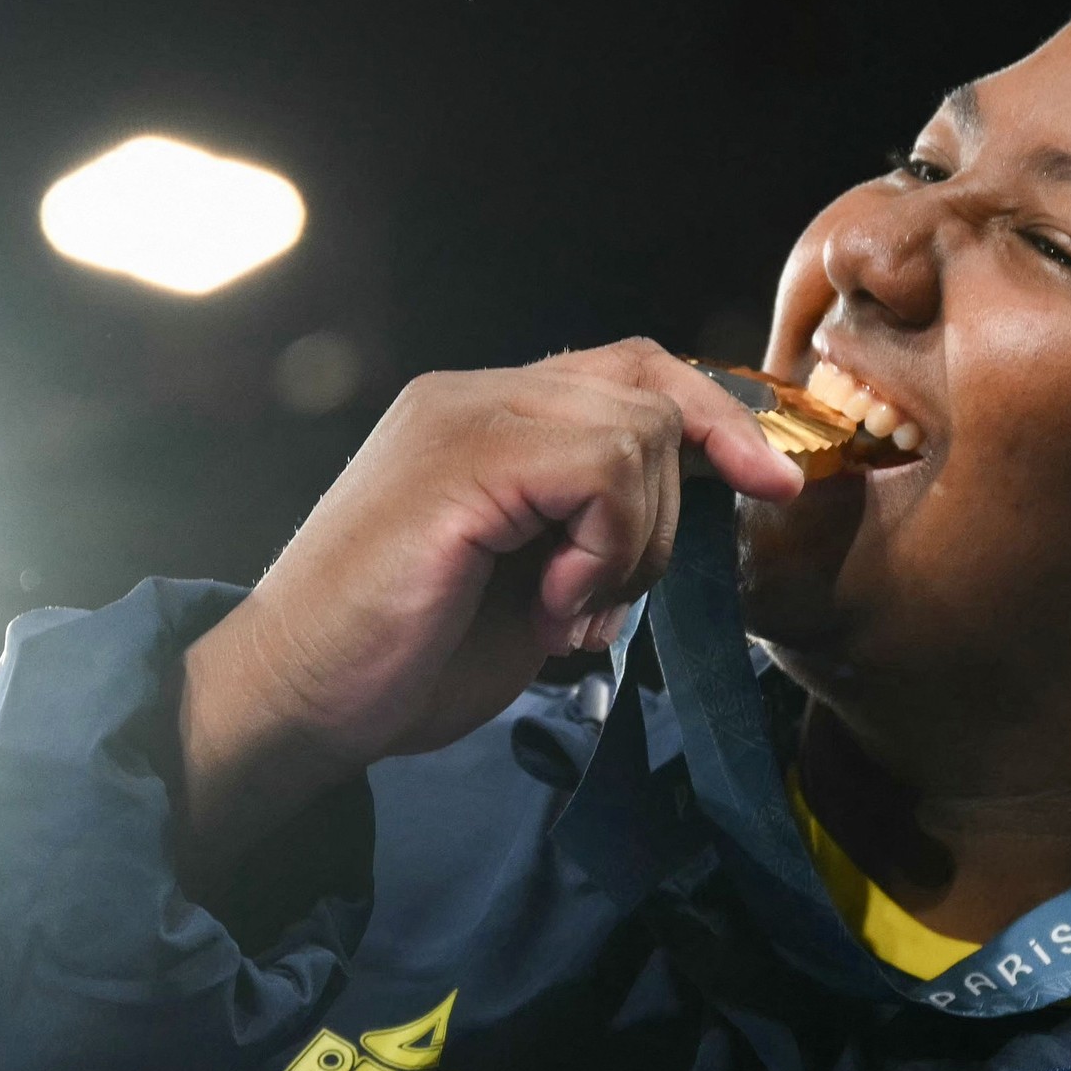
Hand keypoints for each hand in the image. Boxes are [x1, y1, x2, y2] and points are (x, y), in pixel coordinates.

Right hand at [173, 338, 801, 877]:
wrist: (297, 700)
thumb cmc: (403, 656)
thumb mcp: (529, 578)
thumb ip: (590, 524)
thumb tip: (680, 509)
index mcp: (486, 413)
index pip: (633, 371)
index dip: (715, 418)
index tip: (773, 484)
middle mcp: (473, 393)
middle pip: (651, 392)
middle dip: (669, 510)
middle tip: (604, 598)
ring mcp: (462, 416)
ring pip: (636, 431)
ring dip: (629, 543)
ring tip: (562, 609)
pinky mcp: (461, 459)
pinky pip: (600, 468)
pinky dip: (602, 549)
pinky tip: (551, 608)